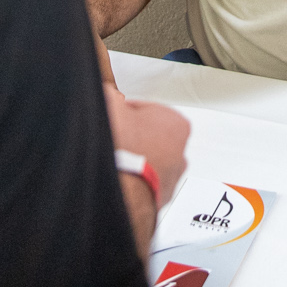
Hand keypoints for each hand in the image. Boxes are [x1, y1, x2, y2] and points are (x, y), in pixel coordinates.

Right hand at [105, 86, 189, 209]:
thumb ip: (109, 94)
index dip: (123, 112)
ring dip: (135, 158)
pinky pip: (147, 181)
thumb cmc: (124, 148)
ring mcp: (173, 174)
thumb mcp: (112, 108)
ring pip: (150, 159)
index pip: (145, 109)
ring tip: (115, 159)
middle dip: (132, 136)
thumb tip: (105, 91)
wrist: (124, 188)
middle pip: (149, 135)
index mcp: (176, 122)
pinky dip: (136, 179)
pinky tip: (121, 175)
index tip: (114, 117)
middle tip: (113, 137)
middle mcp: (180, 149)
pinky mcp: (163, 195)